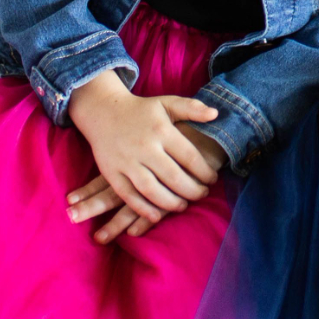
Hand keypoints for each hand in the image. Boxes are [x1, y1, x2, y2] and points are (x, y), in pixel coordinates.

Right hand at [66, 73, 220, 243]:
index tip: (212, 179)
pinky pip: (128, 195)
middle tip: (202, 194)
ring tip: (183, 206)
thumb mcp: (167, 103)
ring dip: (170, 202)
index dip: (204, 171)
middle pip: (173, 176)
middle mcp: (144, 147)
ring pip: (152, 189)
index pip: (189, 156)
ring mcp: (127, 161)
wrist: (103, 111)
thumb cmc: (141, 110)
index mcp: (161, 130)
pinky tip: (156, 216)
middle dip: (191, 190)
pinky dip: (142, 208)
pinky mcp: (112, 172)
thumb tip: (215, 114)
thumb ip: (192, 108)